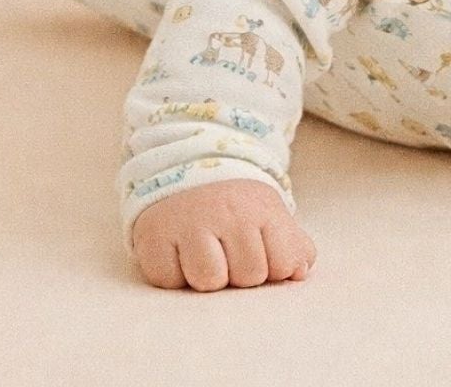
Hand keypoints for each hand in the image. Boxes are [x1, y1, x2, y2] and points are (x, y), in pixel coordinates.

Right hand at [129, 178, 315, 290]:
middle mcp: (225, 212)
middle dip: (239, 273)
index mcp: (260, 209)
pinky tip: (177, 254)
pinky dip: (173, 275)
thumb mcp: (271, 218)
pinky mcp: (152, 236)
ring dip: (207, 277)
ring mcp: (187, 223)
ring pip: (209, 281)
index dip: (273, 268)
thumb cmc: (234, 208)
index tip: (260, 250)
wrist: (181, 169)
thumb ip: (294, 247)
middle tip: (227, 251)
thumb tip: (299, 273)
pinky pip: (169, 280)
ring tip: (203, 255)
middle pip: (248, 277)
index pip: (283, 266)